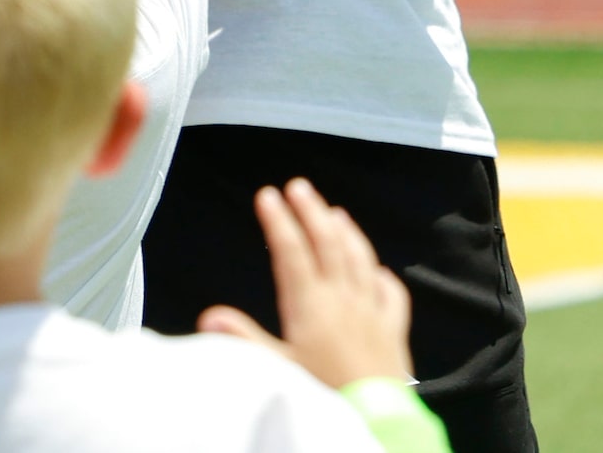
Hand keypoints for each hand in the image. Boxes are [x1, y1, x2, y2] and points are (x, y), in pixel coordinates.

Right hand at [197, 179, 412, 388]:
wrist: (375, 417)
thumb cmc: (322, 394)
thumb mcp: (278, 369)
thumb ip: (245, 338)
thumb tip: (209, 315)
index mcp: (311, 304)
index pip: (292, 252)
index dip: (279, 221)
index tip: (267, 195)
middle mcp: (343, 298)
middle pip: (328, 244)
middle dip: (312, 211)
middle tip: (299, 186)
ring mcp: (372, 310)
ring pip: (360, 259)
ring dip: (347, 232)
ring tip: (335, 212)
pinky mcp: (393, 328)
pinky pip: (391, 292)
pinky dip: (381, 274)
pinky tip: (377, 268)